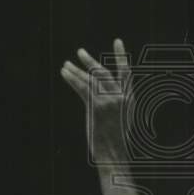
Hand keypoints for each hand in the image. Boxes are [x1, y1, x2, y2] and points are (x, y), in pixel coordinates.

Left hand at [60, 38, 130, 159]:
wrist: (113, 153)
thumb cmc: (115, 140)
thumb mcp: (121, 118)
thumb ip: (116, 102)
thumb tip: (103, 92)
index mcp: (129, 98)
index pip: (125, 72)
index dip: (120, 56)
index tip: (117, 41)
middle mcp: (120, 97)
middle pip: (103, 73)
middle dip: (90, 62)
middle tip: (80, 52)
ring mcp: (108, 101)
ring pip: (89, 80)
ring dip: (75, 71)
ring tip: (65, 64)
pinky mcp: (96, 107)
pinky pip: (81, 88)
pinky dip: (72, 79)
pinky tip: (65, 73)